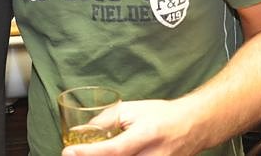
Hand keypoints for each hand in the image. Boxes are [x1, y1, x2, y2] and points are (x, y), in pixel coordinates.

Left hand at [61, 99, 201, 155]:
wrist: (193, 126)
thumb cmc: (161, 115)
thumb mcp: (132, 110)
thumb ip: (106, 120)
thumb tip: (80, 132)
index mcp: (146, 136)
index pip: (113, 150)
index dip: (88, 154)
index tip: (67, 152)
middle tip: (73, 155)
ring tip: (89, 153)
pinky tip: (106, 155)